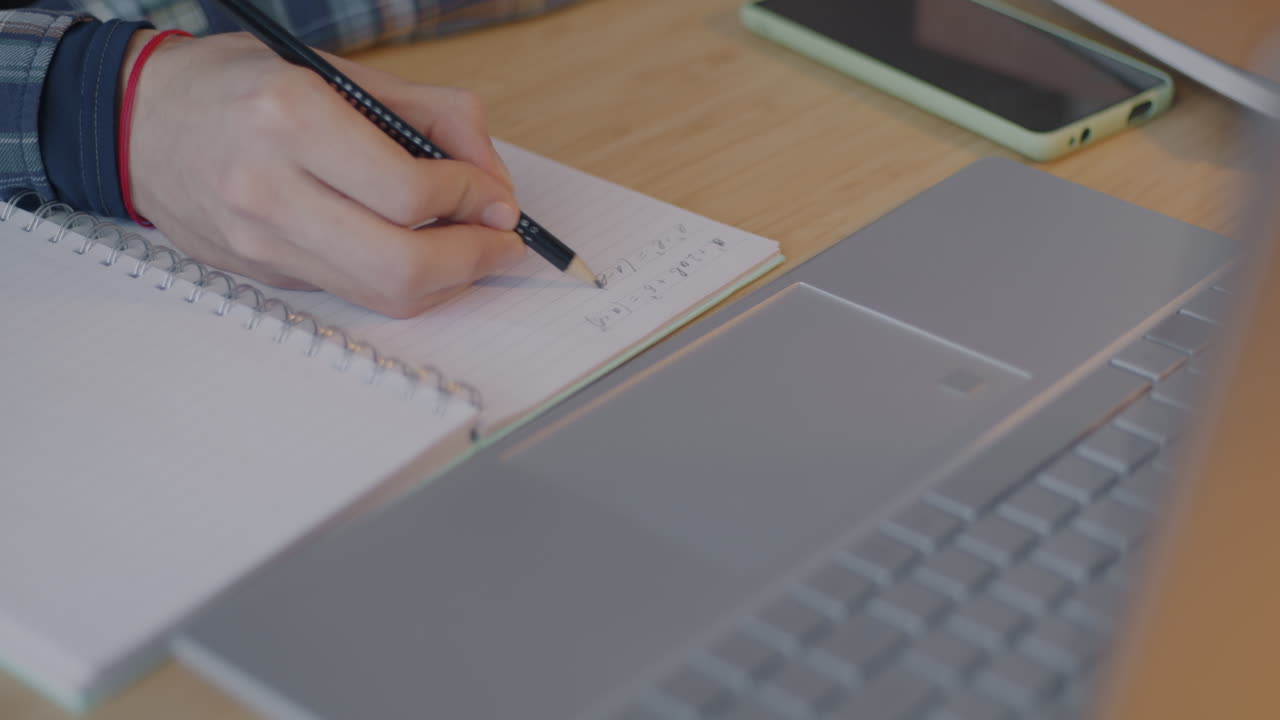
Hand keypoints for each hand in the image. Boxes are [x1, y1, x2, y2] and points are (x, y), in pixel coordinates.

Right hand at [122, 30, 526, 317]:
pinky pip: (352, 292)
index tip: (494, 194)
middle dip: (473, 259)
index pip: (410, 192)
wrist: (134, 121)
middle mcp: (270, 190)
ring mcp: (261, 243)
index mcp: (292, 119)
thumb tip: (491, 178)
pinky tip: (417, 250)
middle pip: (402, 266)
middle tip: (502, 240)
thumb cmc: (238, 85)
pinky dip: (401, 280)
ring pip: (382, 294)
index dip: (471, 198)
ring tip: (470, 248)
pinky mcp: (262, 274)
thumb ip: (429, 114)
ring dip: (447, 279)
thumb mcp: (336, 68)